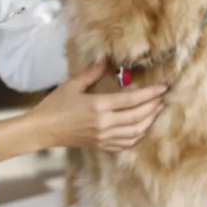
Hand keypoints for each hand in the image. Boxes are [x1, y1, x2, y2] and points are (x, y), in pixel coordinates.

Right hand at [30, 63, 167, 152]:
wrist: (43, 130)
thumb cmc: (55, 105)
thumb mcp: (73, 84)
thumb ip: (92, 73)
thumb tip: (107, 61)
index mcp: (98, 106)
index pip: (131, 100)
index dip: (150, 94)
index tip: (163, 88)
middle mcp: (104, 124)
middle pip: (138, 116)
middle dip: (154, 106)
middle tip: (163, 98)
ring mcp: (103, 137)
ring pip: (135, 132)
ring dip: (149, 121)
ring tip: (156, 111)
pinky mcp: (101, 146)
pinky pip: (126, 144)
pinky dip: (138, 136)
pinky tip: (142, 128)